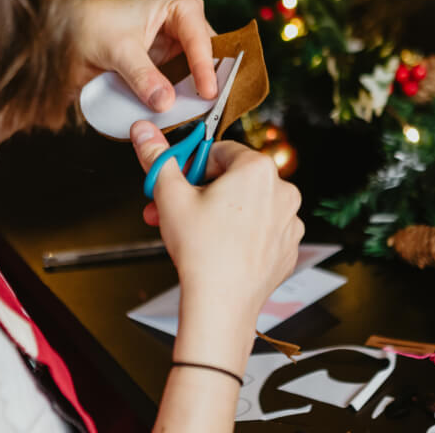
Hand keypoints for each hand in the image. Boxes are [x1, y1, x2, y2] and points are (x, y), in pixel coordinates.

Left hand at [75, 0, 217, 111]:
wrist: (68, 39)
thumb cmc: (91, 27)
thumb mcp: (118, 50)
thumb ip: (142, 76)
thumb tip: (165, 101)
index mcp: (181, 7)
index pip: (201, 39)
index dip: (205, 67)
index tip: (208, 92)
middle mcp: (186, 27)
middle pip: (209, 58)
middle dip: (207, 82)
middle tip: (212, 107)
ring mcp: (180, 51)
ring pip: (199, 76)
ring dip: (197, 95)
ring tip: (201, 114)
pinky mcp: (170, 71)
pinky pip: (184, 88)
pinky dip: (183, 102)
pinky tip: (185, 115)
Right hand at [131, 120, 303, 370]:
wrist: (221, 305)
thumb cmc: (200, 250)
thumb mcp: (170, 195)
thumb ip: (157, 158)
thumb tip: (144, 130)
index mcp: (258, 169)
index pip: (220, 151)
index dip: (192, 167)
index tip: (178, 183)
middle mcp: (283, 190)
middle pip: (233, 179)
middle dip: (199, 193)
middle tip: (173, 209)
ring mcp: (290, 221)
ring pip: (247, 205)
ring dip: (218, 212)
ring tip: (192, 232)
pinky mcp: (288, 247)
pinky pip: (261, 229)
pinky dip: (241, 233)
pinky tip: (218, 247)